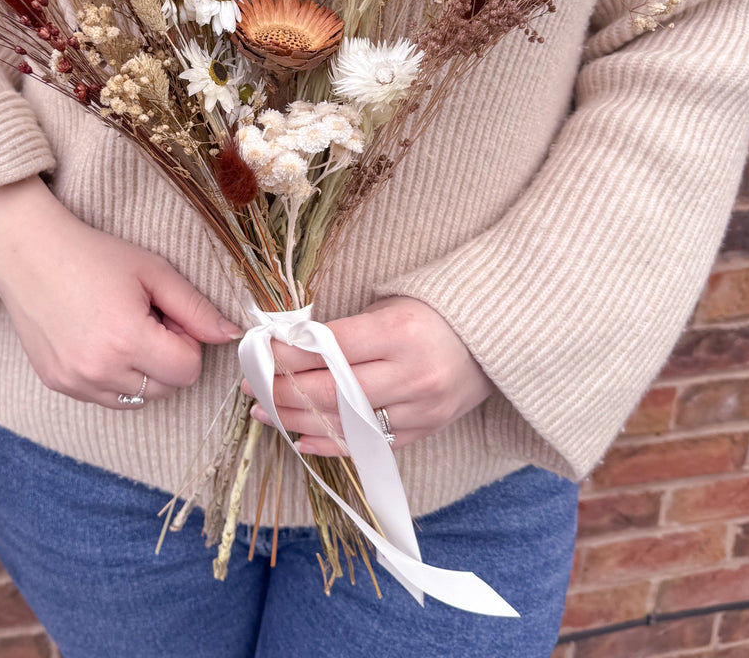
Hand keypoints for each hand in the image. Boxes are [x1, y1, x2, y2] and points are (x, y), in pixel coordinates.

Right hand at [0, 175, 241, 407]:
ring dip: (142, 371)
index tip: (166, 315)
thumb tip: (232, 335)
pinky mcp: (58, 384)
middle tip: (146, 318)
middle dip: (168, 358)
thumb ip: (196, 308)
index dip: (187, 341)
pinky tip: (99, 339)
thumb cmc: (94, 255)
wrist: (28, 253)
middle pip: (166, 389)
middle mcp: (99, 369)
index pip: (188, 370)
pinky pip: (106, 397)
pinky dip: (114, 376)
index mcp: (127, 339)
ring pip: (138, 399)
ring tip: (121, 329)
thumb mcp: (153, 271)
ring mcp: (75, 382)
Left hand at [243, 296, 492, 453]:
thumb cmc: (435, 310)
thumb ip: (346, 328)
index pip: (328, 349)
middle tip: (250, 384)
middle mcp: (409, 374)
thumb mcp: (391, 303)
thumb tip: (288, 343)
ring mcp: (419, 409)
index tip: (258, 351)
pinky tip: (300, 438)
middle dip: (282, 389)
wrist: (497, 337)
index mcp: (398, 332)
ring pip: (344, 423)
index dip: (287, 354)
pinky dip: (330, 444)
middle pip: (330, 391)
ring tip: (263, 412)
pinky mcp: (425, 431)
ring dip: (296, 420)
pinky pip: (368, 446)